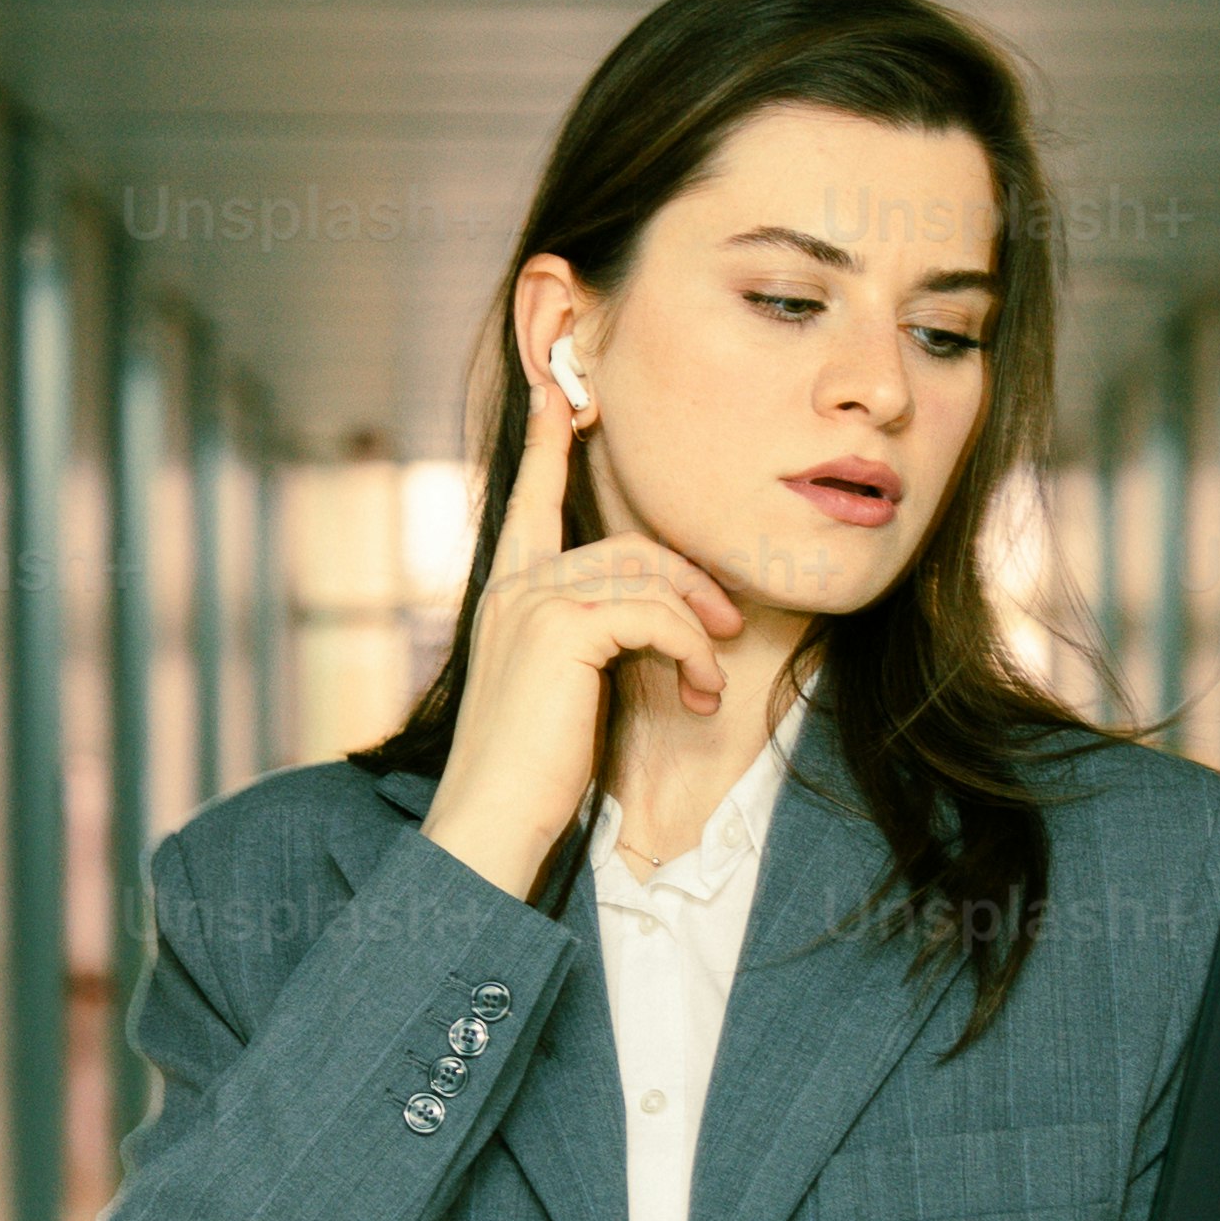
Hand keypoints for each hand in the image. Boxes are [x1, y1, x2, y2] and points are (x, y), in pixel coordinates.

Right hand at [424, 306, 745, 885]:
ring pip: (648, 578)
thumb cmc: (532, 774)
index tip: (562, 395)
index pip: (530, 502)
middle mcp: (513, 587)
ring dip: (698, 629)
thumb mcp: (563, 691)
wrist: (491, 825)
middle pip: (626, 546)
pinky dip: (692, 650)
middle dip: (689, 582)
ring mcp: (532, 602)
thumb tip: (655, 616)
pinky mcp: (562, 630)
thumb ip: (590, 639)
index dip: (547, 446)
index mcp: (506, 596)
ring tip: (708, 684)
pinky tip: (697, 693)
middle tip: (728, 630)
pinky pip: (656, 614)